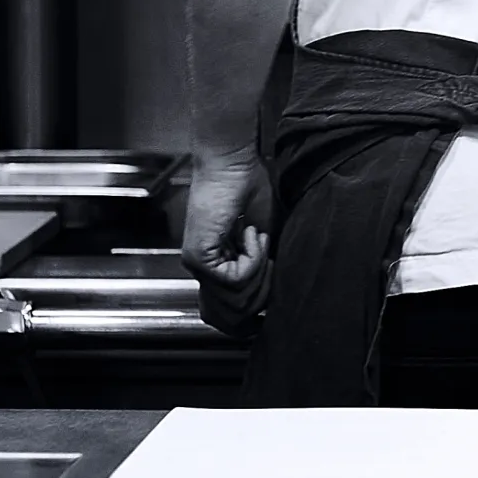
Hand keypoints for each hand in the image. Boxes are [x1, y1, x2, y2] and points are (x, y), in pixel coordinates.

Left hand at [182, 153, 275, 338]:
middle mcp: (202, 269)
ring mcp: (197, 264)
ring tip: (259, 237)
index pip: (230, 311)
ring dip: (260, 268)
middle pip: (234, 313)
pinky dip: (254, 259)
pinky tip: (251, 233)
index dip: (257, 306)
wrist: (233, 165)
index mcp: (217, 264)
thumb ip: (268, 263)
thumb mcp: (266, 233)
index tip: (274, 281)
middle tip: (271, 256)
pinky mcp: (198, 258)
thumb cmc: (251, 188)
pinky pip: (235, 279)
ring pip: (237, 298)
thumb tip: (281, 293)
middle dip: (264, 289)